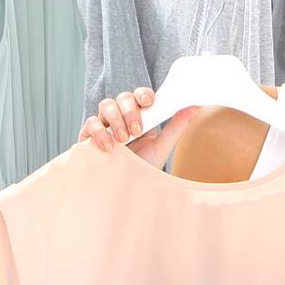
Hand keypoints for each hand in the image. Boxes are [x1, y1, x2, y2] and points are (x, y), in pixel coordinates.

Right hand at [79, 88, 196, 167]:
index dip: (142, 94)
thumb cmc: (142, 168)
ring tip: (123, 140)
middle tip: (137, 130)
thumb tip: (195, 106)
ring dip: (116, 120)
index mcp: (139, 116)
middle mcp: (121, 117)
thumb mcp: (161, 148)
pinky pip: (90, 123)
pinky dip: (99, 131)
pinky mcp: (89, 136)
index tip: (148, 102)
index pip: (139, 96)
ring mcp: (105, 125)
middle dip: (130, 111)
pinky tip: (108, 146)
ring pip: (106, 105)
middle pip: (122, 97)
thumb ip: (176, 127)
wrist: (124, 190)